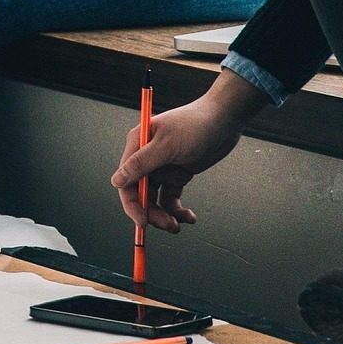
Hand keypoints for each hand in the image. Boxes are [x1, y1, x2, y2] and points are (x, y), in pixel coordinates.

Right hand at [109, 73, 265, 232]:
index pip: (126, 181)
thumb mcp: (167, 145)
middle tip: (168, 225)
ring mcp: (162, 167)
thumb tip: (117, 181)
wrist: (225, 119)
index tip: (143, 221)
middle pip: (140, 194)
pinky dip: (178, 209)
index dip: (132, 203)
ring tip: (179, 224)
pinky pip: (171, 197)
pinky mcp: (178, 174)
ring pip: (155, 199)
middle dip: (151, 212)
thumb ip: (141, 164)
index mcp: (137, 146)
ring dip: (165, 214)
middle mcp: (146, 158)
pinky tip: (188, 216)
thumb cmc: (196, 124)